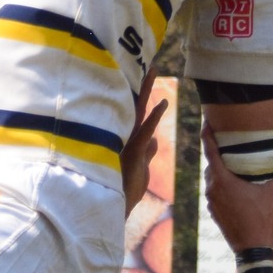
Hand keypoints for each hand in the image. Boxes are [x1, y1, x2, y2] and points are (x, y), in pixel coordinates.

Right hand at [122, 72, 167, 213]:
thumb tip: (153, 139)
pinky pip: (144, 131)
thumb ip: (146, 153)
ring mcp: (125, 143)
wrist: (110, 208)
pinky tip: (162, 103)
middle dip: (142, 85)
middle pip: (134, 105)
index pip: (135, 112)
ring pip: (137, 112)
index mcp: (125, 139)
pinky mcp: (131, 153)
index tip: (147, 74)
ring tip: (152, 70)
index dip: (142, 94)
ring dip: (145, 91)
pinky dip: (154, 117)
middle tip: (149, 63)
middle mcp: (123, 137)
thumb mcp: (140, 170)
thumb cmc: (123, 191)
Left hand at [202, 123, 272, 251]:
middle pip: (211, 163)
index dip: (208, 133)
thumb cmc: (264, 220)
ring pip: (212, 178)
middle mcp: (212, 188)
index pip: (210, 150)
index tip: (206, 120)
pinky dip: (221, 185)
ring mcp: (211, 202)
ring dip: (220, 169)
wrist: (253, 250)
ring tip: (230, 160)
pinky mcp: (214, 212)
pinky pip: (214, 192)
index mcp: (223, 180)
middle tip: (225, 138)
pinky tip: (233, 185)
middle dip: (218, 151)